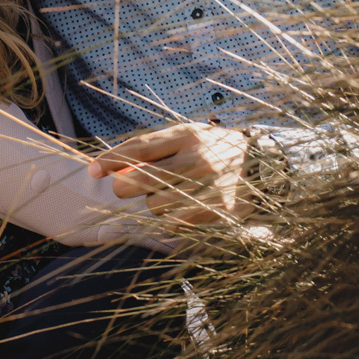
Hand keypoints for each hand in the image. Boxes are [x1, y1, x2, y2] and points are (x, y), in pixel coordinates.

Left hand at [87, 122, 253, 225]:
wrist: (266, 164)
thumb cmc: (214, 149)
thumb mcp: (188, 136)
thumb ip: (153, 149)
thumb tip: (112, 169)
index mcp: (188, 134)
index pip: (137, 148)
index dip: (110, 160)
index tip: (91, 170)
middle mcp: (198, 159)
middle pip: (140, 181)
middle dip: (124, 187)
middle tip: (124, 188)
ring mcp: (209, 186)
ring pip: (156, 206)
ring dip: (156, 204)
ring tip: (173, 194)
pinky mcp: (219, 211)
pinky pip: (177, 223)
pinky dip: (174, 219)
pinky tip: (187, 208)